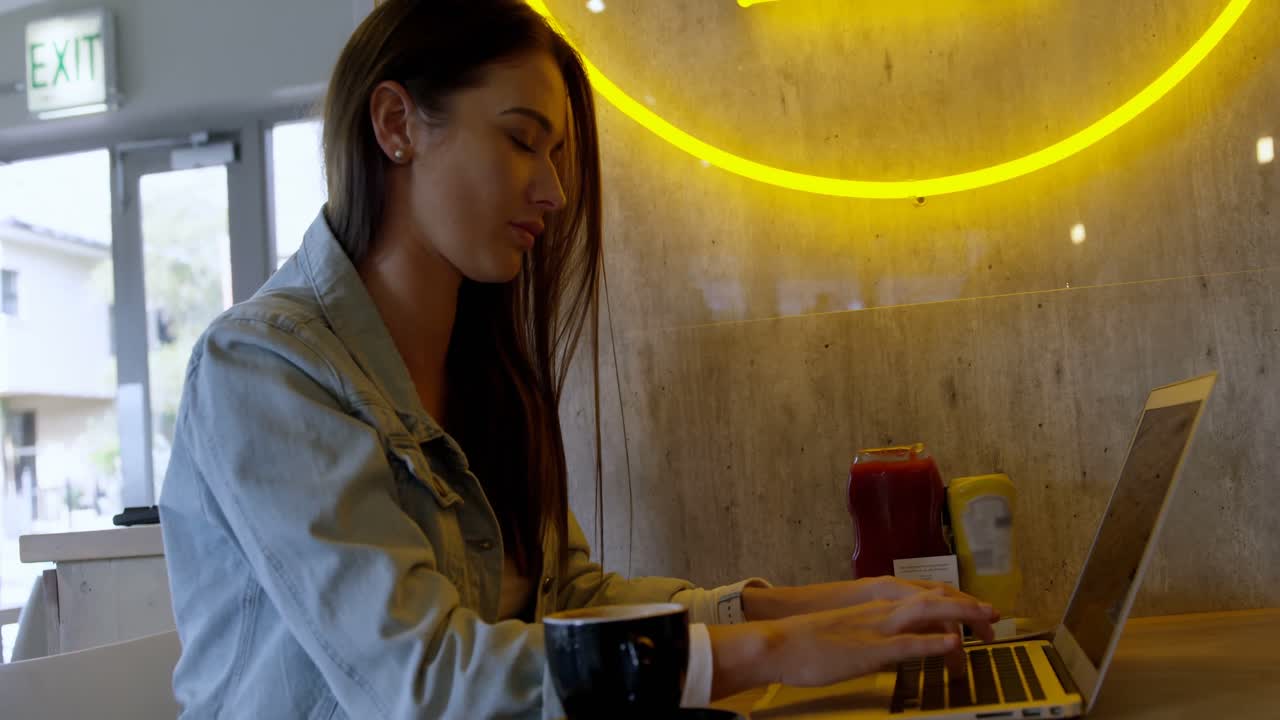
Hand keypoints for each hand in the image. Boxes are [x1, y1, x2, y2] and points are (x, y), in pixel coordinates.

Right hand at [708, 589, 997, 698]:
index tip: (976, 613)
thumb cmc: (805, 643)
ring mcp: (875, 628)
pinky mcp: (869, 649)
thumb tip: (886, 644)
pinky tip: (953, 642)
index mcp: (874, 607)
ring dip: (961, 615)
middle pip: (933, 600)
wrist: (777, 643)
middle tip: (995, 615)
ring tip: (988, 619)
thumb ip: (868, 633)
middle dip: (967, 606)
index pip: (923, 599)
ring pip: (926, 613)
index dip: (954, 603)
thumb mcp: (844, 633)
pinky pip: (907, 644)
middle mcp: (879, 611)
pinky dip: (933, 641)